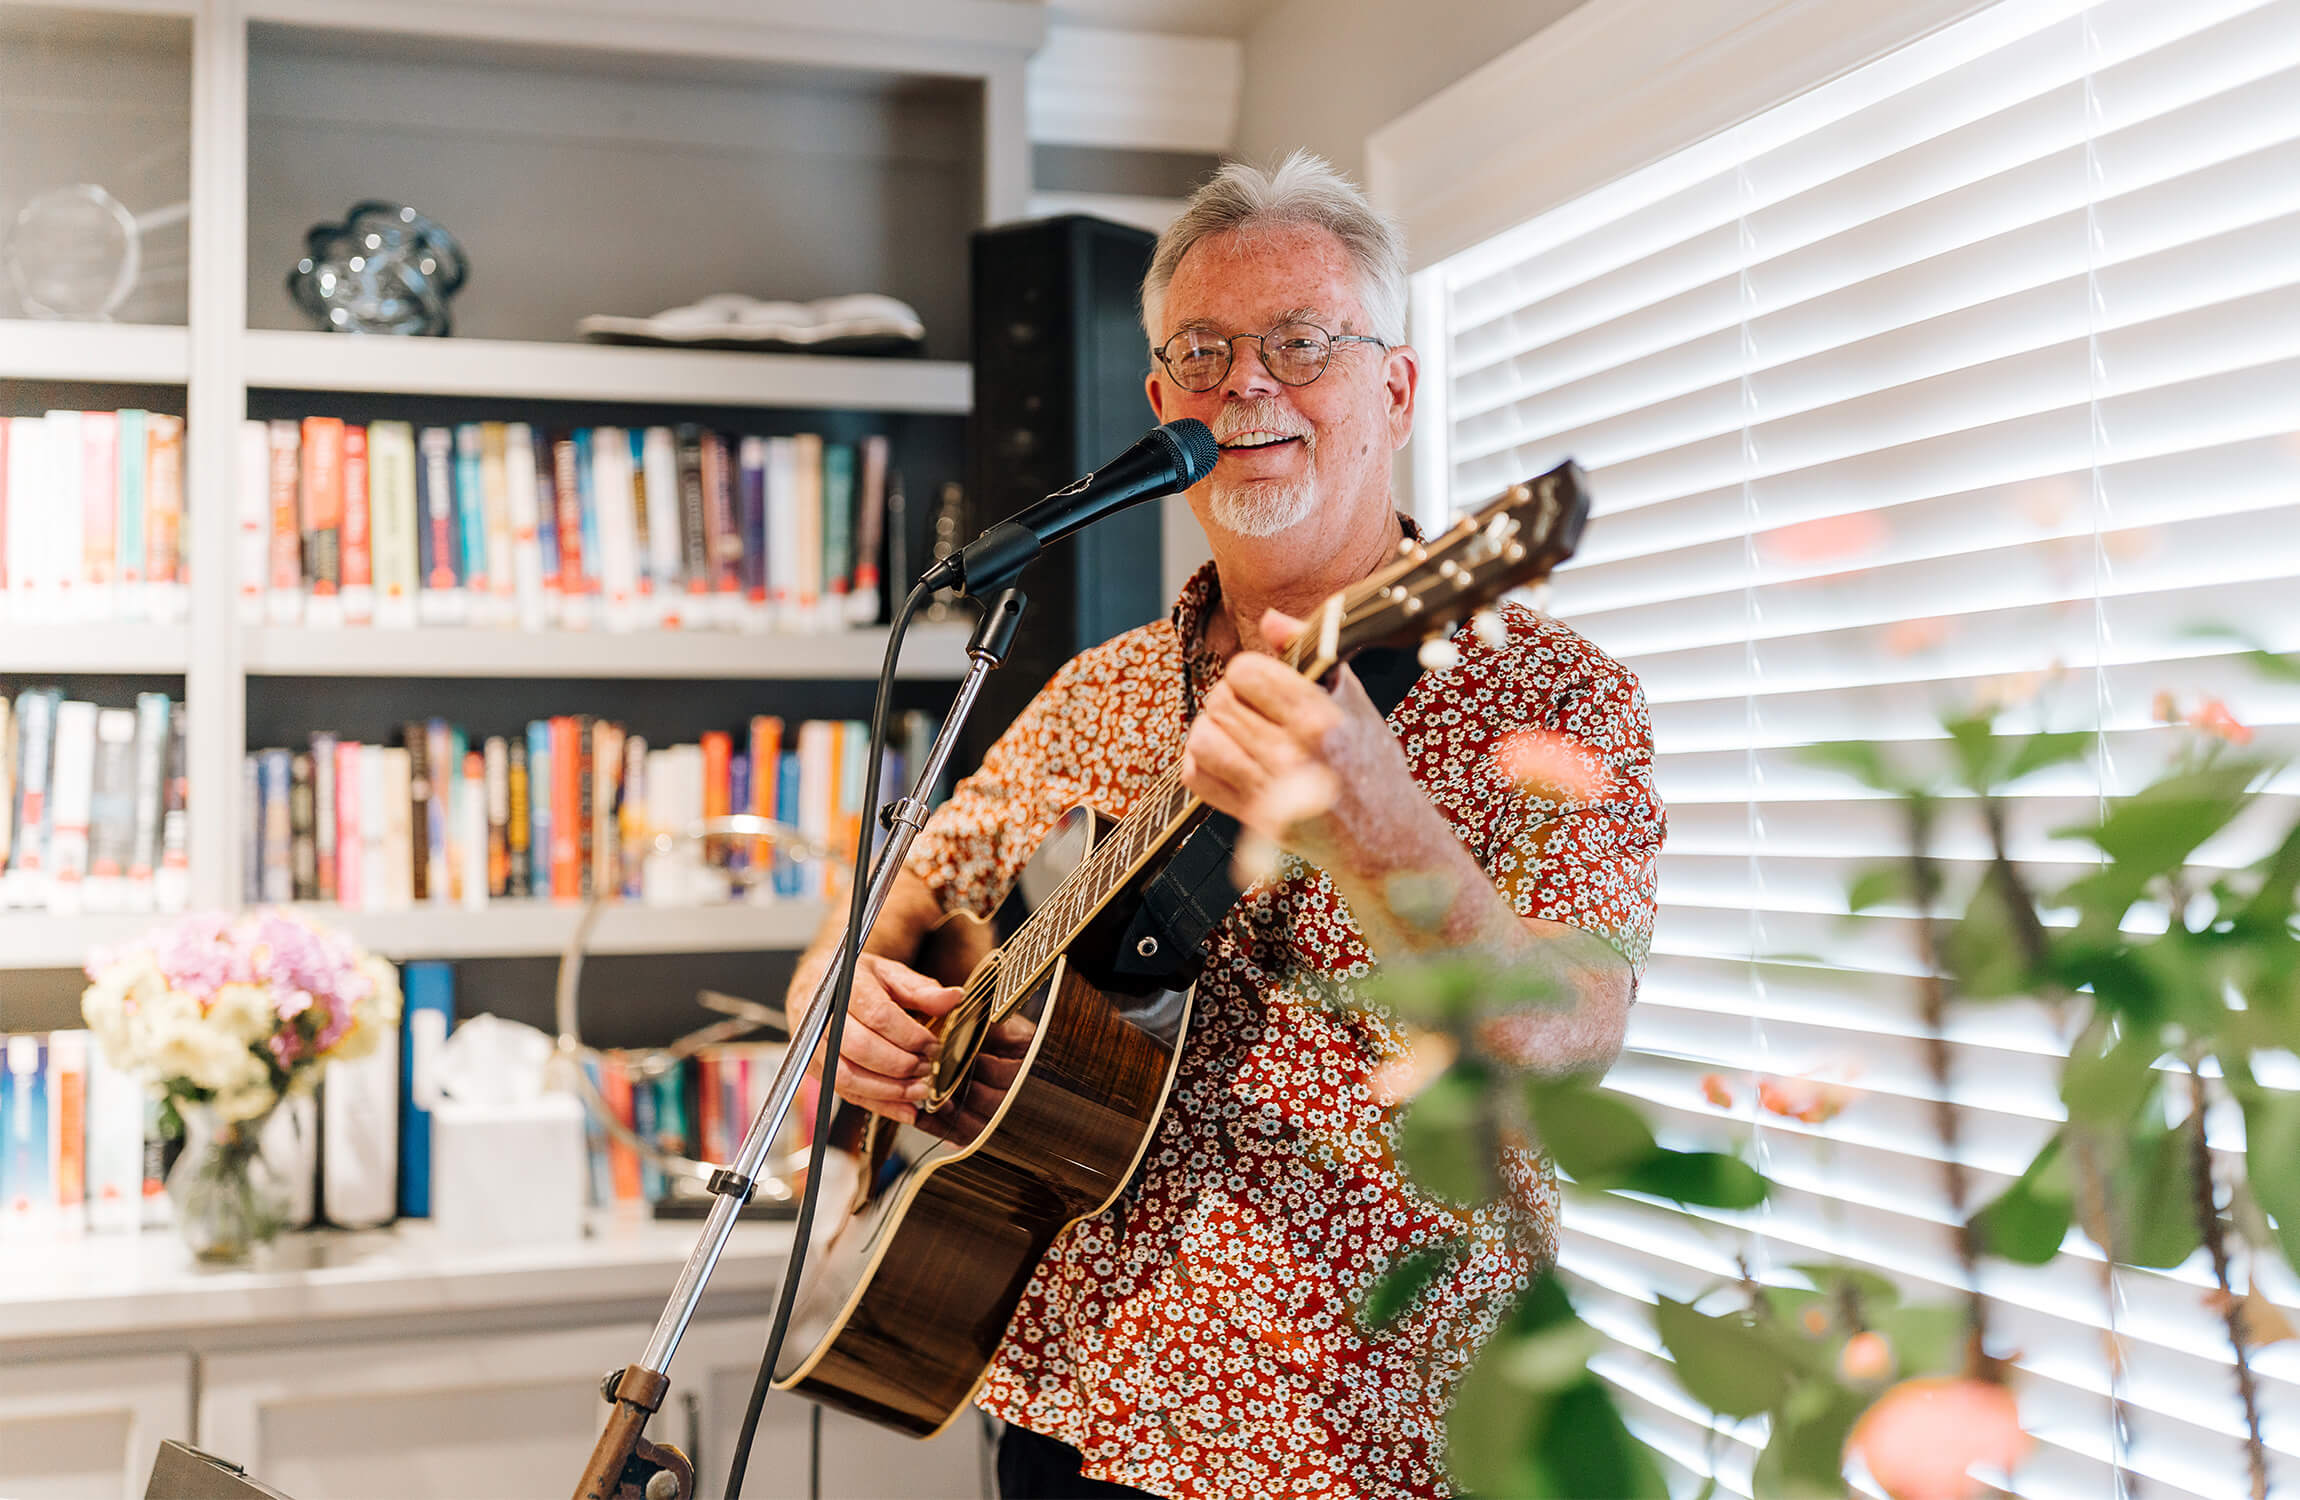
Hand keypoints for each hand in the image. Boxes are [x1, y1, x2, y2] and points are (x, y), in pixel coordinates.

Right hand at [790, 951, 966, 1125]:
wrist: (820, 988)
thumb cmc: (859, 981)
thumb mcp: (890, 975)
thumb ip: (921, 990)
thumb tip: (954, 998)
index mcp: (843, 985)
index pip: (878, 1015)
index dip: (910, 1035)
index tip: (934, 1046)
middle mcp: (821, 1016)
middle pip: (861, 1048)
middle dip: (901, 1064)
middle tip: (929, 1069)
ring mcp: (814, 1045)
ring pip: (848, 1076)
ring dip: (890, 1090)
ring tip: (921, 1091)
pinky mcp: (816, 1069)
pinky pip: (845, 1094)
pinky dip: (878, 1105)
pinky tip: (906, 1110)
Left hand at [1180, 608, 1420, 870]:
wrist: (1386, 838)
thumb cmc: (1372, 766)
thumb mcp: (1354, 700)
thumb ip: (1309, 653)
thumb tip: (1270, 618)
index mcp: (1319, 719)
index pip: (1245, 672)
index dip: (1249, 671)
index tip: (1263, 683)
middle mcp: (1292, 755)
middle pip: (1220, 702)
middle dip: (1231, 698)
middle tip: (1252, 709)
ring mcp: (1271, 791)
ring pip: (1203, 738)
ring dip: (1213, 729)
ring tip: (1237, 732)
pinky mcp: (1254, 820)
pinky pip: (1198, 778)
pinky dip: (1202, 762)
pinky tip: (1226, 757)